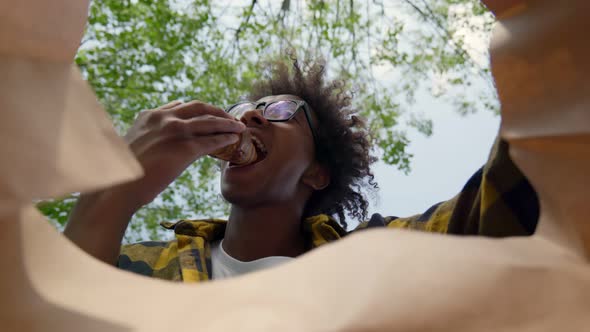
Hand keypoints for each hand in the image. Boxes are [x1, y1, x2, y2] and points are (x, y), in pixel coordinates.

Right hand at [119, 100, 244, 208]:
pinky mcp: (185, 148)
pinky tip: (233, 140)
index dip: (198, 111)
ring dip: (227, 123)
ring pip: (209, 121)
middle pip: (199, 107)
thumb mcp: (136, 146)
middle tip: (229, 119)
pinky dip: (225, 139)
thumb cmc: (125, 174)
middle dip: (217, 111)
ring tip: (239, 127)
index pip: (180, 107)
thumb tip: (163, 146)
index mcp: (149, 116)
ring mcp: (175, 131)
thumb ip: (151, 138)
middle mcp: (163, 118)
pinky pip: (211, 141)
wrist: (119, 187)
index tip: (208, 115)